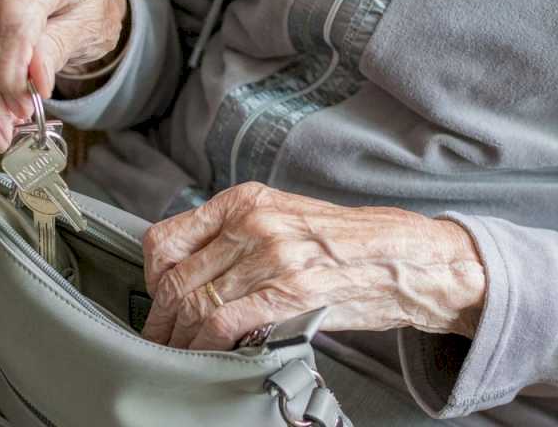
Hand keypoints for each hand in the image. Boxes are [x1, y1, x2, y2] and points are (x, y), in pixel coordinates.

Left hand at [141, 182, 485, 349]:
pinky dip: (205, 345)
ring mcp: (271, 256)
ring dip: (178, 338)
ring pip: (196, 303)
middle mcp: (253, 223)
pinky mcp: (290, 292)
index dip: (152, 278)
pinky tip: (204, 356)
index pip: (167, 238)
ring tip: (177, 354)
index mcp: (245, 201)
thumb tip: (192, 273)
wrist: (405, 258)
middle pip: (176, 278)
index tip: (156, 299)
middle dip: (159, 318)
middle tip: (158, 339)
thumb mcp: (283, 220)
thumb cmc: (345, 244)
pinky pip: (224, 321)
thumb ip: (235, 237)